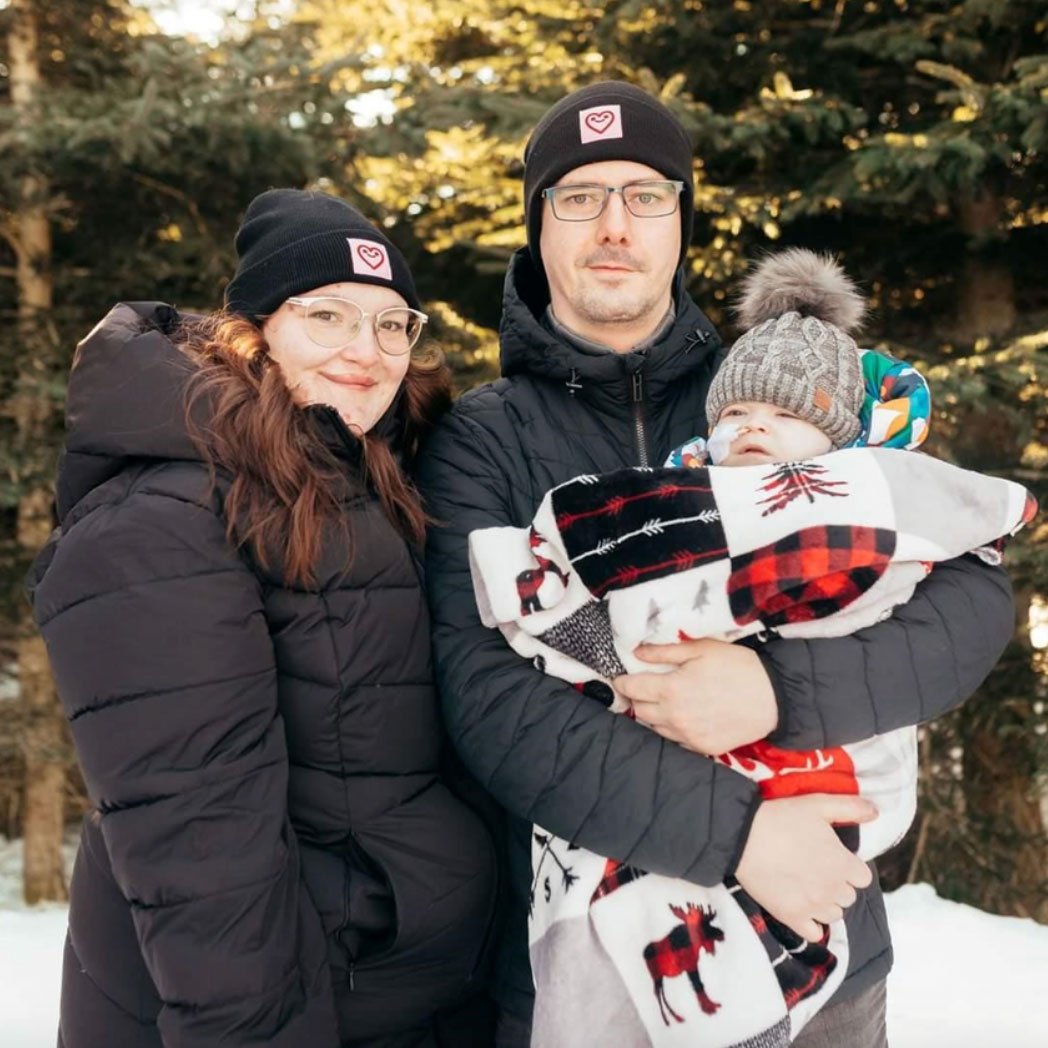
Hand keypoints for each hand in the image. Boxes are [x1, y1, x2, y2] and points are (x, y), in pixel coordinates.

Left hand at [614, 638, 777, 754]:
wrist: (773, 698)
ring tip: (665, 701)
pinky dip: (672, 729)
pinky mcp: (703, 747)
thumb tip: (637, 652)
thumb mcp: (701, 650)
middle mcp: (674, 717)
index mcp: (671, 690)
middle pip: (639, 710)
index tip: (622, 678)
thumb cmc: (738, 667)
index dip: (623, 682)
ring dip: (653, 715)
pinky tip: (683, 716)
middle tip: (646, 687)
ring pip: (654, 728)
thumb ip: (664, 652)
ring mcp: (688, 736)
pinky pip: (675, 741)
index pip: (631, 689)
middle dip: (637, 698)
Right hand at [735, 794, 876, 941]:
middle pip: (849, 897)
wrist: (743, 837)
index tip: (833, 858)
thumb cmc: (782, 818)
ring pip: (834, 914)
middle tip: (816, 869)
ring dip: (825, 903)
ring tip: (807, 887)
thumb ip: (851, 808)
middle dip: (837, 884)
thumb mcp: (818, 805)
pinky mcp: (792, 917)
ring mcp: (813, 906)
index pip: (863, 878)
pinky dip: (812, 925)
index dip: (850, 867)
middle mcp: (833, 889)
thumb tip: (876, 812)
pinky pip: (814, 933)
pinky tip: (802, 909)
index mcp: (843, 864)